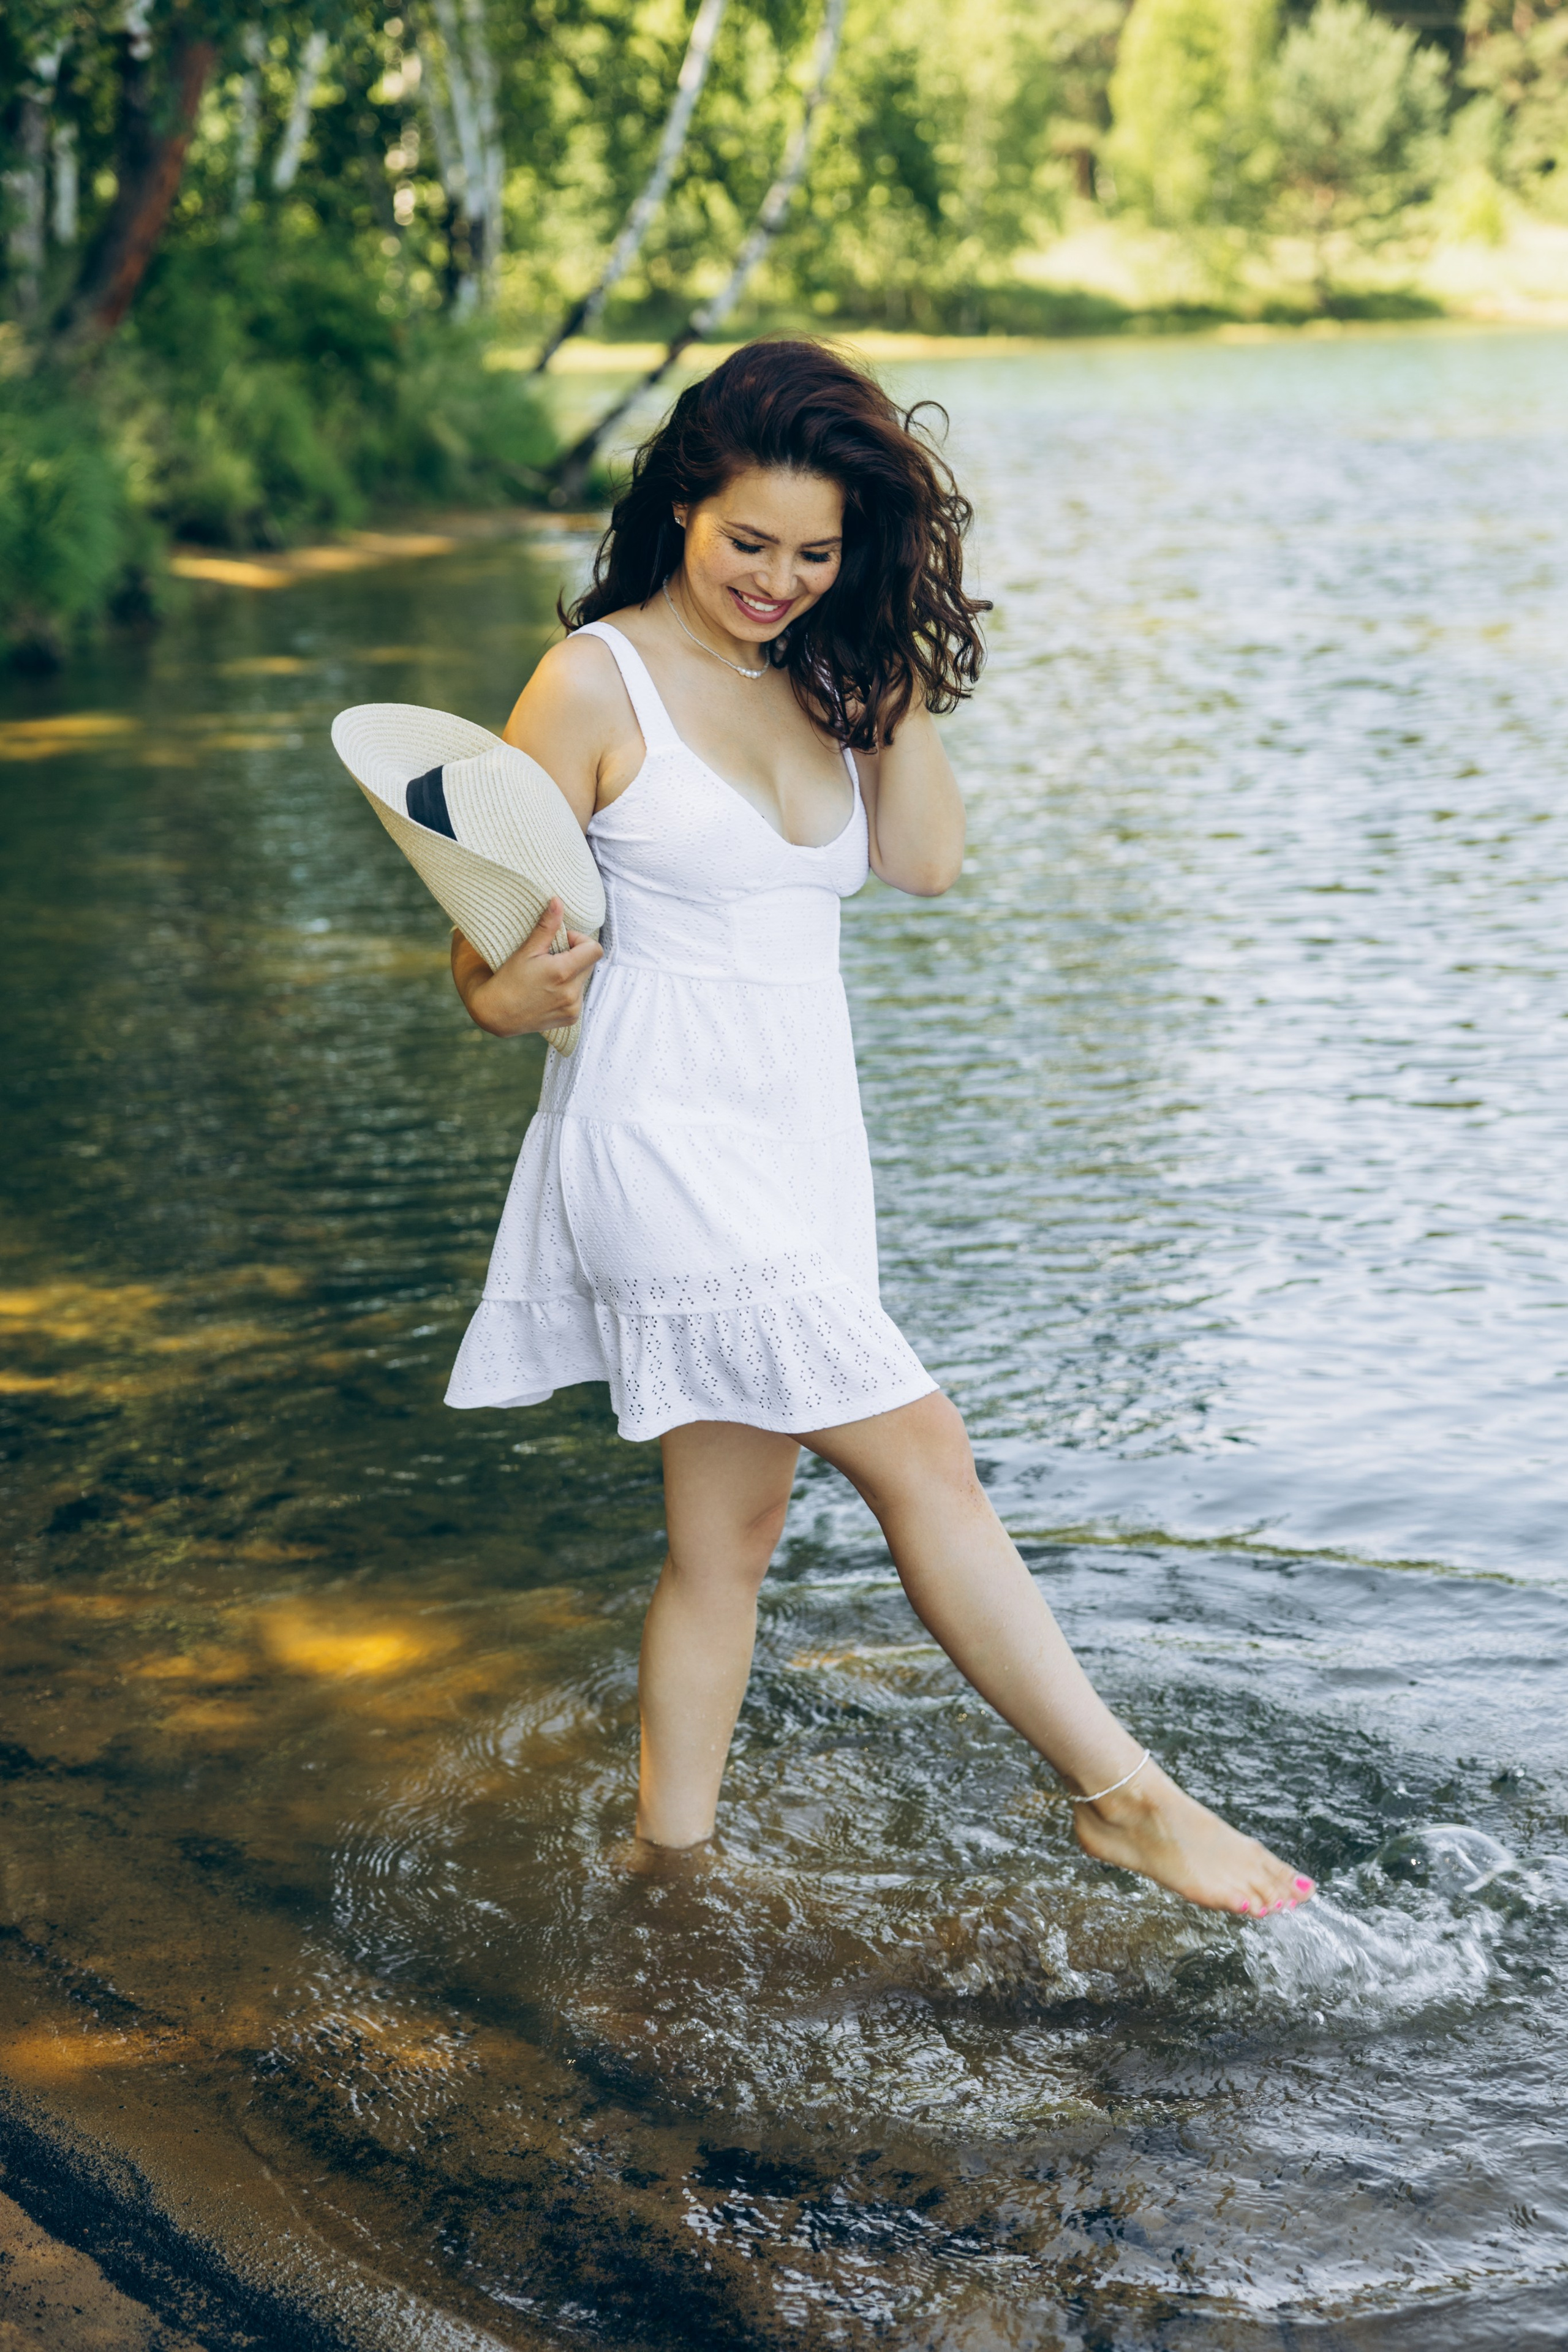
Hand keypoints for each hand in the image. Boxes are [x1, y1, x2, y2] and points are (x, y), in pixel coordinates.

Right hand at [450, 899, 602, 1036]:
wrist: (497, 1013)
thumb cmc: (508, 980)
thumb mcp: (527, 950)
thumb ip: (547, 926)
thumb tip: (558, 901)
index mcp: (563, 972)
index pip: (594, 949)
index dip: (580, 941)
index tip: (562, 942)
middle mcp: (572, 993)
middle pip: (590, 964)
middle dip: (575, 956)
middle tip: (552, 957)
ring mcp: (573, 1008)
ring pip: (584, 980)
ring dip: (572, 974)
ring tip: (548, 976)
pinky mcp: (571, 1018)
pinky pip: (579, 996)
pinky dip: (568, 990)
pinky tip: (549, 991)